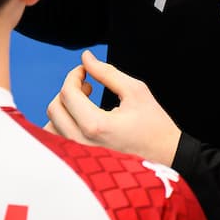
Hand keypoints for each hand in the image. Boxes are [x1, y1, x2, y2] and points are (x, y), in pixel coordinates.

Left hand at [45, 50, 181, 164]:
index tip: (86, 71)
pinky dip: (62, 125)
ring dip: (63, 109)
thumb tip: (86, 57)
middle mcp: (82, 143)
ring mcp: (80, 155)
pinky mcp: (82, 162)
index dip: (74, 75)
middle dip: (69, 90)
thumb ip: (107, 72)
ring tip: (85, 104)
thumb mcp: (135, 91)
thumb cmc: (155, 126)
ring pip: (51, 126)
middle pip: (55, 107)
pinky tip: (80, 120)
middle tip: (88, 87)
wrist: (168, 158)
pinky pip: (57, 141)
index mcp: (95, 125)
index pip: (68, 92)